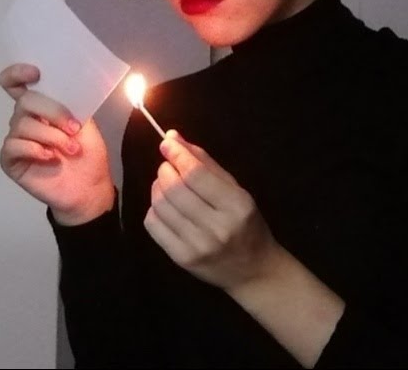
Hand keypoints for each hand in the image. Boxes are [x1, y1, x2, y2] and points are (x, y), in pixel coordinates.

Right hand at [0, 63, 113, 224]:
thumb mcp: (86, 123)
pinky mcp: (10, 160)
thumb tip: (61, 85)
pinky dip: (34, 149)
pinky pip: (13, 146)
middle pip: (24, 101)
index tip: (35, 73)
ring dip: (52, 136)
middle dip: (52, 111)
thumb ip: (71, 103)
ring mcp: (16, 140)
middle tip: (74, 128)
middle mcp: (24, 119)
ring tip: (71, 150)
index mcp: (40, 107)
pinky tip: (50, 158)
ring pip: (23, 125)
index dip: (18, 73)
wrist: (89, 190)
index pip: (15, 83)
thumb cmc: (87, 156)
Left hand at [145, 129, 282, 292]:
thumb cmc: (246, 224)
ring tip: (166, 185)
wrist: (253, 271)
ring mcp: (197, 246)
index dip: (176, 154)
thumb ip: (205, 163)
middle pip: (174, 189)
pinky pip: (153, 225)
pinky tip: (165, 207)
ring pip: (160, 205)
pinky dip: (153, 209)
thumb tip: (173, 137)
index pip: (196, 174)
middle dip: (165, 170)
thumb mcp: (235, 190)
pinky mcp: (181, 259)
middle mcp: (218, 227)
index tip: (166, 143)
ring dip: (157, 187)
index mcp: (237, 206)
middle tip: (169, 167)